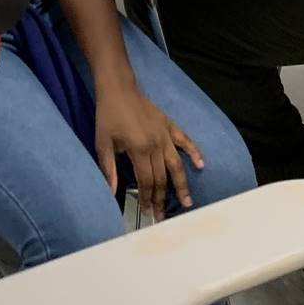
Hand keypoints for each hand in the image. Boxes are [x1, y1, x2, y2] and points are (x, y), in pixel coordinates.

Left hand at [95, 80, 203, 221]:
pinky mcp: (169, 125)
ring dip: (182, 184)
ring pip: (176, 164)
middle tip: (163, 216)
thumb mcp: (102, 143)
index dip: (147, 198)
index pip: (147, 181)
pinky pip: (185, 140)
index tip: (147, 212)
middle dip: (162, 199)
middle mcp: (156, 144)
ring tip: (187, 201)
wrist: (118, 88)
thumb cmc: (108, 115)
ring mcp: (165, 134)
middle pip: (162, 177)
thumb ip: (109, 168)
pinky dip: (193, 152)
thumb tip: (111, 192)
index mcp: (139, 149)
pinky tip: (201, 164)